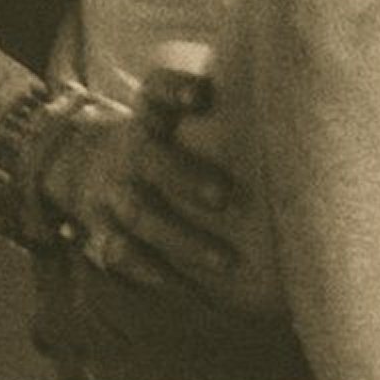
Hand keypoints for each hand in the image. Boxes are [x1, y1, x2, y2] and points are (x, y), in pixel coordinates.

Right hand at [42, 99, 267, 314]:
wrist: (84, 165)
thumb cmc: (161, 143)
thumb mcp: (173, 116)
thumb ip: (222, 109)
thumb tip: (295, 102)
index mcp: (150, 118)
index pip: (155, 92)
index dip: (175, 90)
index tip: (203, 95)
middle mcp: (130, 152)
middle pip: (149, 158)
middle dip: (184, 176)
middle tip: (224, 196)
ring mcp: (113, 192)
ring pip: (140, 214)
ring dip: (182, 238)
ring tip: (226, 261)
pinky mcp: (102, 230)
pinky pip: (121, 253)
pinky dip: (152, 272)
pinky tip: (187, 289)